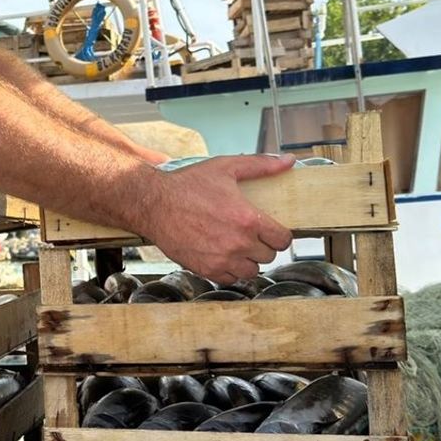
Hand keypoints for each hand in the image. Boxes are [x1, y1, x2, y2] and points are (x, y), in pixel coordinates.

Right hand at [134, 154, 294, 284]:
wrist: (154, 204)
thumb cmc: (187, 185)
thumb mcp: (226, 168)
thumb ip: (260, 165)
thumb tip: (287, 161)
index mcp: (248, 220)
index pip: (283, 240)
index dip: (279, 235)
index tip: (271, 231)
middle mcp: (238, 244)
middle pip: (268, 256)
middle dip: (262, 245)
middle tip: (250, 235)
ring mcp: (222, 260)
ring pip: (251, 271)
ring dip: (248, 261)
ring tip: (237, 247)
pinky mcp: (205, 269)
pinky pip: (230, 279)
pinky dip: (230, 271)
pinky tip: (222, 256)